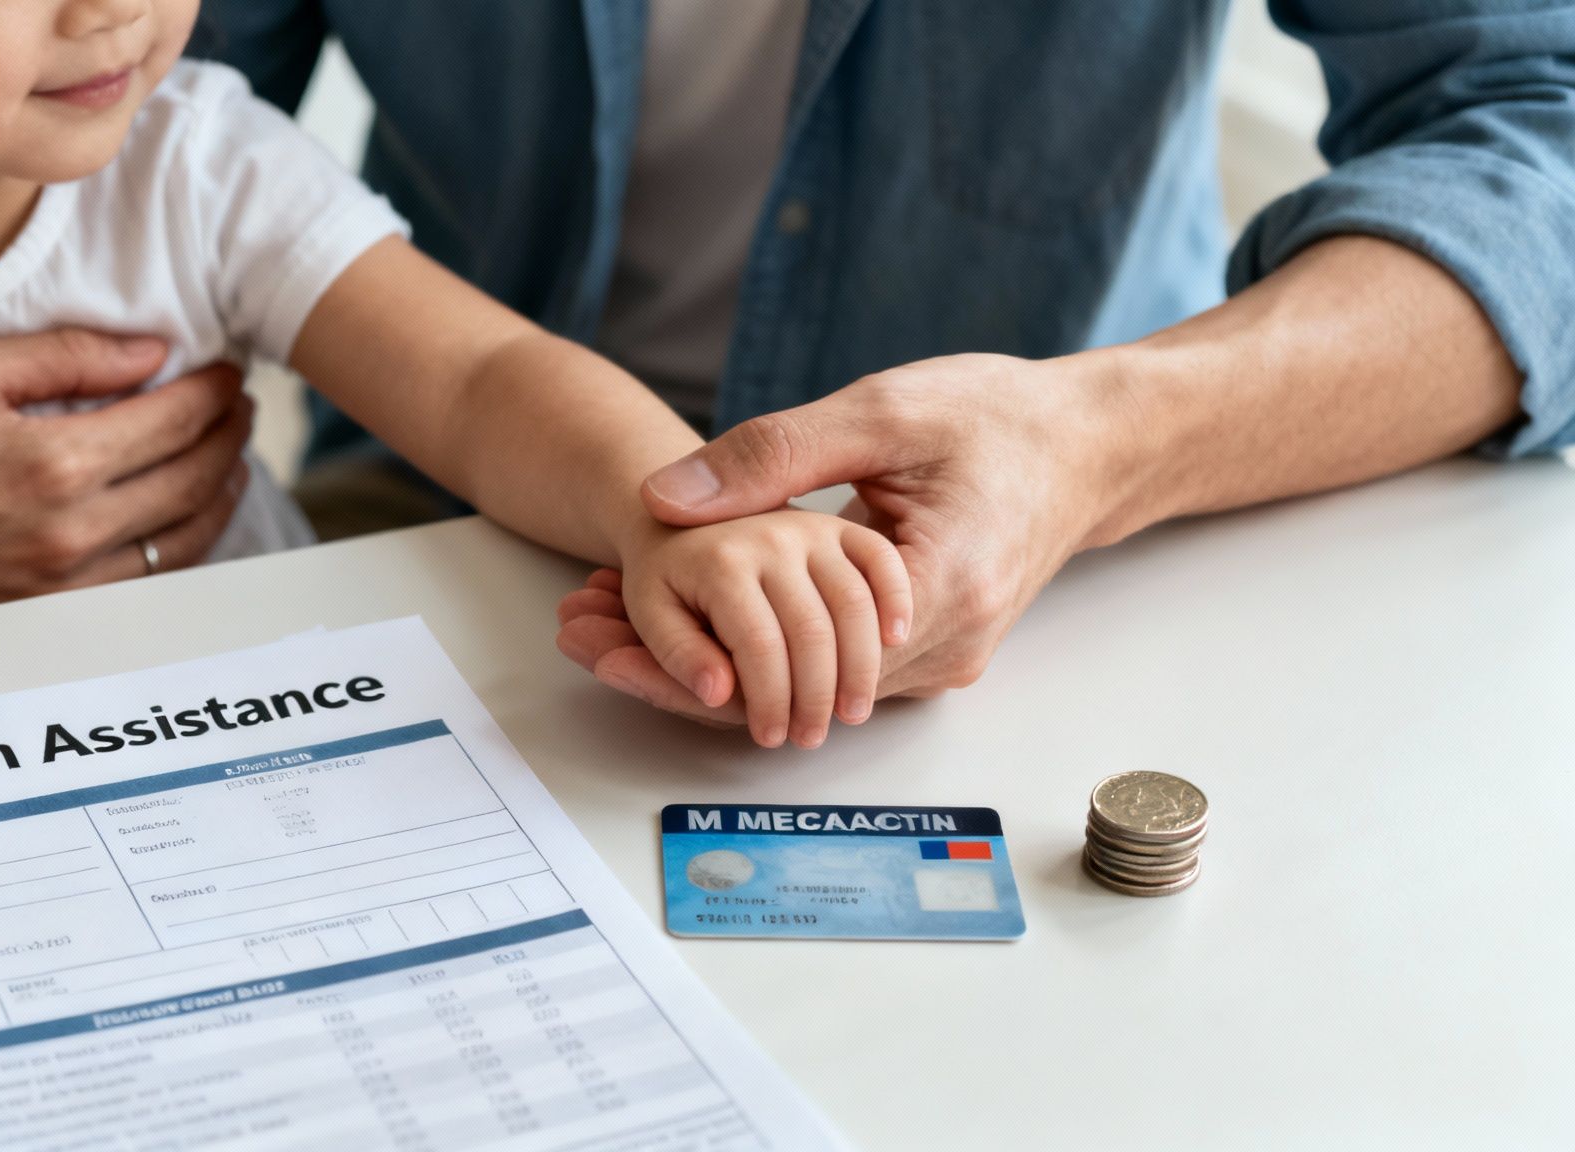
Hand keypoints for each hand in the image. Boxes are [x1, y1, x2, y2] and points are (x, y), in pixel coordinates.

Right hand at [0, 330, 255, 645]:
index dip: (214, 391)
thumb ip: (65, 358)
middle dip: (231, 436)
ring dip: (221, 494)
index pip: (176, 421)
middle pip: (196, 482)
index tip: (226, 369)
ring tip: (228, 456)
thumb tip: (151, 352)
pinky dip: (184, 546)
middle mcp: (71, 536)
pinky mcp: (51, 621)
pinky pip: (148, 586)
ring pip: (186, 542)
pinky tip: (185, 516)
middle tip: (239, 405)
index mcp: (53, 465)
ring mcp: (65, 588)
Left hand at [559, 353, 1132, 722]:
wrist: (1089, 444)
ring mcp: (940, 663)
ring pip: (800, 693)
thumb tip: (663, 497)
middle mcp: (945, 649)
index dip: (684, 658)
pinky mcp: (929, 654)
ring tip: (607, 623)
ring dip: (710, 664)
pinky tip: (689, 618)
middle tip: (577, 627)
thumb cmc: (995, 417)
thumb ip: (773, 454)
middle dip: (675, 668)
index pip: (786, 666)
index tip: (601, 632)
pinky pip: (828, 675)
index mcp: (939, 588)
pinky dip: (758, 652)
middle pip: (783, 694)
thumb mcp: (882, 410)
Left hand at [613, 509, 909, 748]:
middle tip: (810, 737)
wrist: (686, 520)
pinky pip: (881, 562)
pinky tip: (893, 644)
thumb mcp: (650, 615)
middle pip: (813, 631)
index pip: (759, 645)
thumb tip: (717, 692)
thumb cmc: (667, 578)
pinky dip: (896, 602)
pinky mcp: (840, 527)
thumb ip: (677, 654)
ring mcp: (813, 528)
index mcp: (722, 560)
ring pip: (855, 603)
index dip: (769, 700)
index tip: (768, 735)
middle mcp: (773, 536)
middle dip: (816, 696)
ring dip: (861, 668)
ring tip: (849, 712)